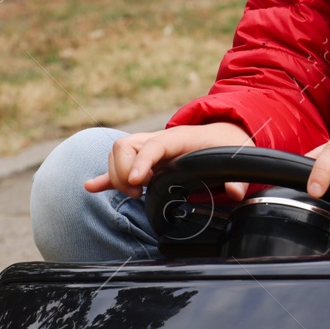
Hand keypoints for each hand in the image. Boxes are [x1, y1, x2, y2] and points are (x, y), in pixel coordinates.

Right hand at [85, 122, 254, 200]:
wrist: (222, 135)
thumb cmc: (226, 145)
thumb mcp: (237, 155)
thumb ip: (238, 176)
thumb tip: (237, 193)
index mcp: (179, 137)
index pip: (154, 145)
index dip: (142, 161)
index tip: (135, 182)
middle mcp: (158, 141)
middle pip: (125, 146)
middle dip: (124, 170)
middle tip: (139, 191)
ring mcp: (148, 150)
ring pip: (117, 153)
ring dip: (116, 174)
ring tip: (134, 193)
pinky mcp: (144, 162)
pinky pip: (118, 167)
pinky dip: (105, 178)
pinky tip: (91, 187)